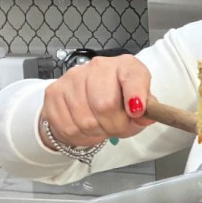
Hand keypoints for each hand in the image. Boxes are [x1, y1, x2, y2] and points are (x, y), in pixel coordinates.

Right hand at [39, 55, 153, 147]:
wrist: (86, 96)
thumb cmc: (120, 100)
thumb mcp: (140, 104)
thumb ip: (147, 110)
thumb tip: (145, 116)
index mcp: (126, 66)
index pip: (133, 76)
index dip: (135, 95)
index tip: (137, 111)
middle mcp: (98, 66)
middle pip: (106, 105)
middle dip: (115, 126)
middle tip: (117, 128)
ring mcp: (73, 77)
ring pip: (86, 120)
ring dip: (97, 133)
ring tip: (102, 127)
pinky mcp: (54, 92)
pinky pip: (68, 127)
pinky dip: (80, 136)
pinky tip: (87, 129)